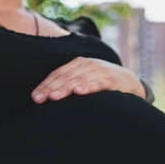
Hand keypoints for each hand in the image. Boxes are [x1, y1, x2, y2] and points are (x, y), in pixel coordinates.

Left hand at [31, 56, 145, 102]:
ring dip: (65, 88)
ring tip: (54, 97)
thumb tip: (47, 98)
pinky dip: (88, 87)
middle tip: (39, 99)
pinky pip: (98, 83)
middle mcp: (87, 64)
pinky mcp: (111, 79)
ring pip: (78, 79)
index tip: (34, 97)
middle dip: (51, 88)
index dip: (45, 85)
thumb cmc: (101, 83)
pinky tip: (79, 92)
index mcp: (77, 64)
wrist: (129, 81)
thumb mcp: (84, 79)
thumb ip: (69, 84)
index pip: (57, 74)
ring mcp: (100, 70)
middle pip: (65, 77)